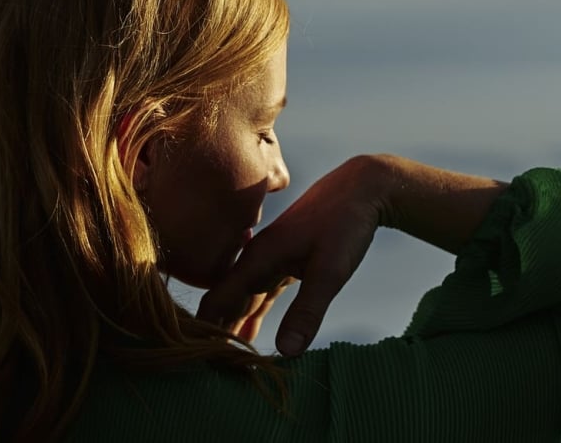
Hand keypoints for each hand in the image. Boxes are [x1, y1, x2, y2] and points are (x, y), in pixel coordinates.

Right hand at [197, 155, 395, 355]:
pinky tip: (247, 338)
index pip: (215, 302)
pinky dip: (252, 316)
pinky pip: (259, 295)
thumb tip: (285, 353)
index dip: (204, 332)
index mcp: (256, 260)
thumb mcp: (330, 271)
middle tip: (207, 372)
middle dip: (214, 335)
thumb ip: (307, 312)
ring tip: (222, 361)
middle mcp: (255, 260)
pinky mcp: (285, 264)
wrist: (362, 188)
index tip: (198, 363)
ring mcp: (269, 261)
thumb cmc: (345, 224)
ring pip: (241, 300)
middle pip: (223, 304)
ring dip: (231, 327)